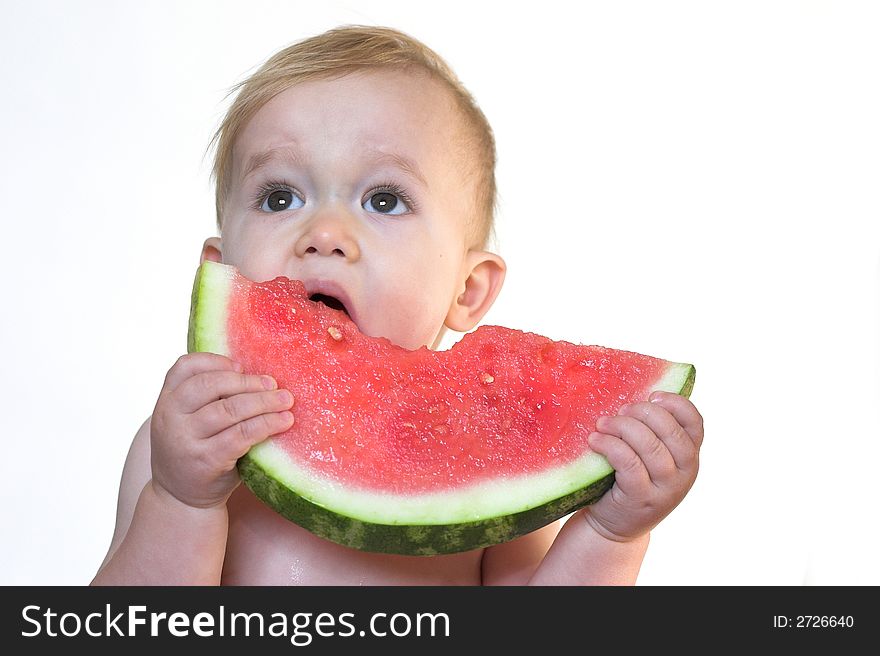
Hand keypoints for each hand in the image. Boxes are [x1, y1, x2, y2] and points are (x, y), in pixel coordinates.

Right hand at [149, 353, 294, 508]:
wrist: (181, 500)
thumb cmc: (195, 451)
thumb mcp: (187, 421)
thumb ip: (206, 398)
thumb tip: (255, 374)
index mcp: (166, 401)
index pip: (185, 366)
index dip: (216, 361)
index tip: (241, 366)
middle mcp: (170, 417)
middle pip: (212, 385)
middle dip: (247, 382)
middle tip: (273, 384)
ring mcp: (185, 440)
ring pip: (230, 409)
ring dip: (264, 402)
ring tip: (285, 400)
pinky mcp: (206, 460)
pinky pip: (241, 435)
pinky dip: (266, 425)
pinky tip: (283, 422)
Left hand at [583, 391, 702, 541]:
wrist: (615, 526)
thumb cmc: (630, 481)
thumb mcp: (651, 459)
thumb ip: (654, 433)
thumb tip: (635, 396)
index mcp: (690, 457)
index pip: (695, 422)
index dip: (675, 403)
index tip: (651, 396)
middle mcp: (685, 473)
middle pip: (671, 431)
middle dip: (643, 413)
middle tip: (620, 411)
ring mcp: (666, 488)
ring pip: (650, 446)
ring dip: (622, 428)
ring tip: (602, 424)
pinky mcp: (641, 498)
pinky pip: (628, 462)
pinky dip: (610, 446)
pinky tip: (594, 440)